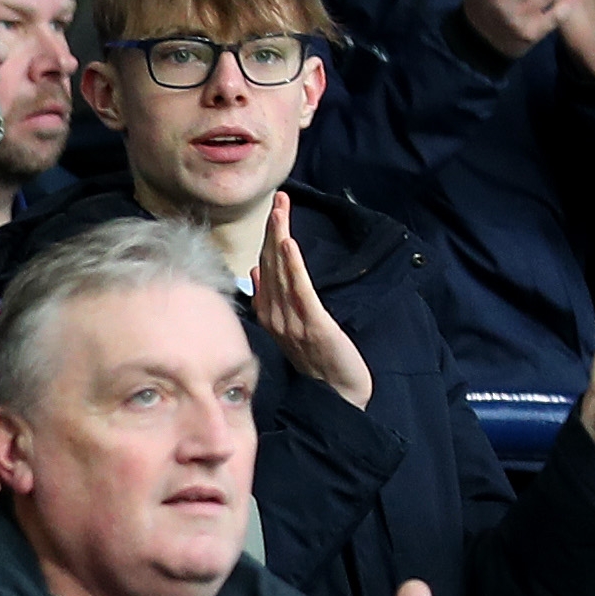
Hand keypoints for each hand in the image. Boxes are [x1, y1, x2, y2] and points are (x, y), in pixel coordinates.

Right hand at [251, 216, 375, 410]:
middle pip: (271, 264)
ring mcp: (293, 322)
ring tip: (280, 210)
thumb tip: (257, 270)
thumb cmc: (318, 364)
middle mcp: (276, 317)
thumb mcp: (292, 328)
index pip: (266, 268)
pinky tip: (288, 245)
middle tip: (278, 198)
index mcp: (270, 315)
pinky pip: (301, 292)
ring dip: (280, 239)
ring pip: (282, 273)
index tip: (275, 210)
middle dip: (273, 229)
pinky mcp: (314, 326)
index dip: (269, 237)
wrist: (337, 397)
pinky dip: (294, 268)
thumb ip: (273, 300)